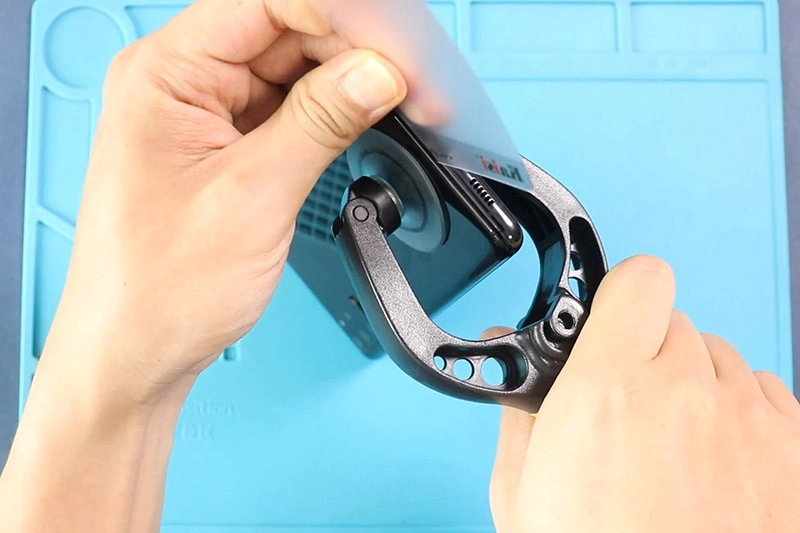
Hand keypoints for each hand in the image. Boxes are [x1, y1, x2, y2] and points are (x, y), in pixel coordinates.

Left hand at [40, 0, 407, 406]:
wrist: (137, 355)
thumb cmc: (158, 289)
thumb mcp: (254, 196)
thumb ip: (321, 123)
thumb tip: (377, 73)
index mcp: (164, 75)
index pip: (264, 4)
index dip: (338, 16)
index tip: (392, 41)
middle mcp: (179, 86)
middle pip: (281, 33)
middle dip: (349, 52)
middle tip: (407, 80)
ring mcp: (202, 119)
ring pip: (289, 73)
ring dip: (343, 85)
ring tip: (396, 104)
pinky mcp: (224, 150)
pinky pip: (285, 112)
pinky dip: (327, 117)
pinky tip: (360, 123)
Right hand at [488, 255, 799, 532]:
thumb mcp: (521, 493)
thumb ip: (520, 409)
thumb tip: (512, 365)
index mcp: (606, 391)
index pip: (639, 280)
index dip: (622, 295)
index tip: (614, 318)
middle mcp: (685, 392)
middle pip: (675, 323)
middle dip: (650, 355)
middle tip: (632, 409)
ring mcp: (749, 422)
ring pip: (722, 358)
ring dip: (698, 385)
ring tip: (677, 448)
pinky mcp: (795, 452)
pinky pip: (768, 394)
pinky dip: (743, 415)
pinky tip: (718, 464)